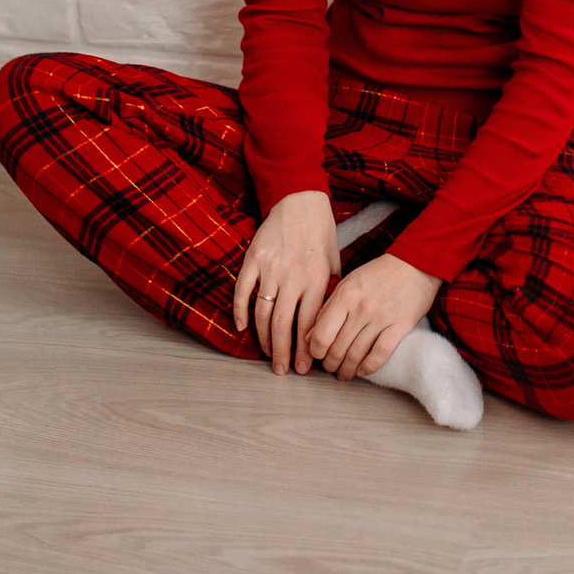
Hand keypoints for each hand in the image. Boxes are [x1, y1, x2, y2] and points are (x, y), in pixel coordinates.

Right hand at [232, 190, 336, 373]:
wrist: (300, 201)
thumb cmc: (321, 235)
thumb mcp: (333, 264)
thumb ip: (328, 294)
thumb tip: (324, 327)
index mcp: (316, 280)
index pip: (308, 325)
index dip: (305, 350)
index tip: (304, 369)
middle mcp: (293, 276)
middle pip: (282, 324)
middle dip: (281, 352)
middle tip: (281, 371)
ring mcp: (270, 267)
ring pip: (262, 312)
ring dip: (262, 337)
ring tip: (266, 353)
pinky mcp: (253, 258)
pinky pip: (242, 290)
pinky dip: (240, 311)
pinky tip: (243, 328)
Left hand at [308, 254, 438, 380]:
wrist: (414, 263)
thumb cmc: (378, 274)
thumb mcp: (348, 284)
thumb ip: (327, 308)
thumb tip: (310, 336)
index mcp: (345, 295)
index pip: (321, 334)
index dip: (316, 351)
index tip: (317, 354)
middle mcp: (361, 308)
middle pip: (338, 349)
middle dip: (330, 365)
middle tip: (330, 367)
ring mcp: (381, 318)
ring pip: (357, 355)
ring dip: (347, 370)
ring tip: (345, 373)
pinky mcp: (401, 325)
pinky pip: (380, 354)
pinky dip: (369, 367)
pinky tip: (363, 370)